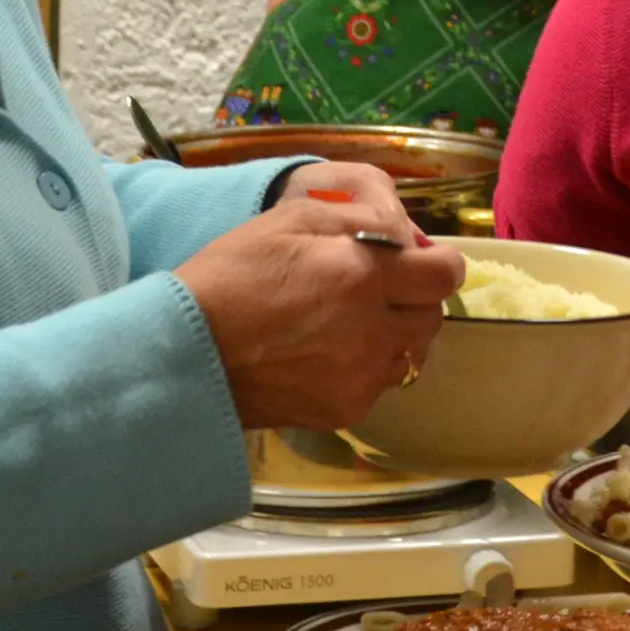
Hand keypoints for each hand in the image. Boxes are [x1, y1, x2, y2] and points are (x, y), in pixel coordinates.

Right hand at [172, 162, 463, 429]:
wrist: (182, 354)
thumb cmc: (231, 274)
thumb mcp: (292, 219)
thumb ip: (362, 220)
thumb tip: (409, 235)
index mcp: (363, 274)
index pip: (446, 273)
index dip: (434, 263)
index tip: (411, 261)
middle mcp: (373, 329)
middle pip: (433, 315)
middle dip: (415, 297)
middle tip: (376, 289)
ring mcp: (361, 376)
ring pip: (410, 353)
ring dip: (393, 335)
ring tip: (348, 323)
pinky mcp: (345, 410)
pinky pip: (379, 384)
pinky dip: (366, 368)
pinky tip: (327, 354)